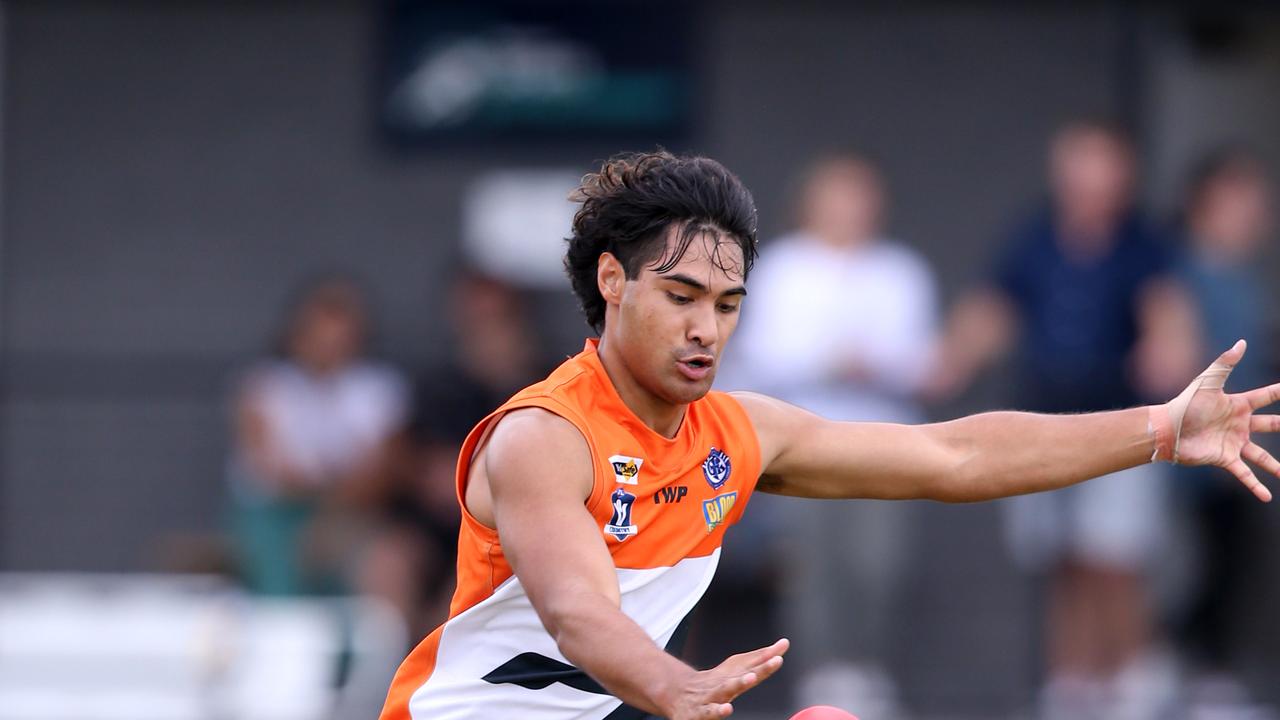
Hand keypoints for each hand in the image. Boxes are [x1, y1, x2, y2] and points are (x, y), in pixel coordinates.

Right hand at [661, 638, 788, 718]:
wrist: (680, 692)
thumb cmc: (713, 683)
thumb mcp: (736, 670)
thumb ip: (759, 659)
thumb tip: (783, 645)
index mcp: (734, 674)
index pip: (753, 665)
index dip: (767, 660)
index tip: (780, 652)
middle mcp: (723, 683)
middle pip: (740, 676)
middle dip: (754, 672)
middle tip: (768, 665)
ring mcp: (711, 696)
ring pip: (724, 690)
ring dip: (737, 684)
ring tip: (748, 680)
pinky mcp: (701, 711)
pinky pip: (710, 712)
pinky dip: (717, 710)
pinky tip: (726, 709)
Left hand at [1166, 340, 1278, 501]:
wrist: (1167, 429)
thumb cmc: (1185, 404)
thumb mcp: (1207, 382)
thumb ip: (1225, 364)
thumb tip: (1242, 343)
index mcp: (1237, 405)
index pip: (1265, 396)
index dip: (1279, 392)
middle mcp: (1239, 425)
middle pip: (1270, 425)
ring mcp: (1233, 443)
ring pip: (1262, 456)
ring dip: (1275, 465)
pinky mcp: (1225, 458)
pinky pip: (1244, 474)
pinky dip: (1255, 485)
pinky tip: (1267, 497)